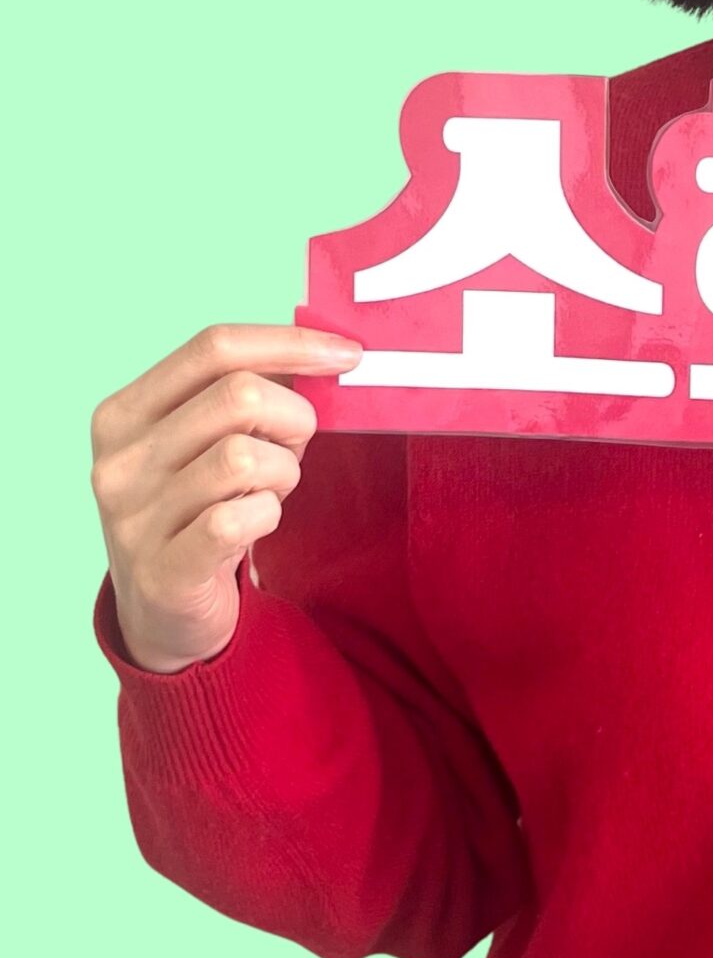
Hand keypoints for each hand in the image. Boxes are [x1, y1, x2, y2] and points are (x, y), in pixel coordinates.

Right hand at [90, 323, 363, 671]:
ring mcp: (134, 519)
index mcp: (124, 414)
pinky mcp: (163, 571)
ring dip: (283, 471)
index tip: (348, 354)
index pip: (214, 347)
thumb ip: (244, 392)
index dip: (290, 343)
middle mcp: (119, 462)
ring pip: (244, 457)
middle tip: (298, 446)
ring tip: (271, 489)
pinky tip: (258, 522)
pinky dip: (268, 514)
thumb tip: (322, 350)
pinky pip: (239, 519)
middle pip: (239, 395)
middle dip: (295, 416)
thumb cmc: (198, 508)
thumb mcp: (202, 442)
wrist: (162, 614)